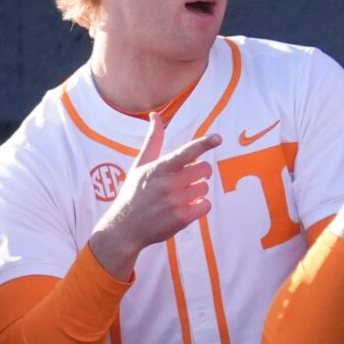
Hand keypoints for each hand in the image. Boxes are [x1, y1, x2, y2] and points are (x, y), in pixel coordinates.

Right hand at [88, 113, 219, 275]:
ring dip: (197, 192)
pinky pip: (206, 205)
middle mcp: (167, 184)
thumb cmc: (134, 193)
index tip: (218, 138)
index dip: (203, 144)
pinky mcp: (182, 217)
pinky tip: (184, 208)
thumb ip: (153, 141)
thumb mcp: (140, 165)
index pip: (185, 153)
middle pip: (204, 170)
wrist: (125, 227)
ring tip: (178, 197)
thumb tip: (155, 115)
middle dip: (201, 173)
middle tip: (188, 179)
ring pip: (205, 188)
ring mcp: (175, 202)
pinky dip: (199, 206)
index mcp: (158, 169)